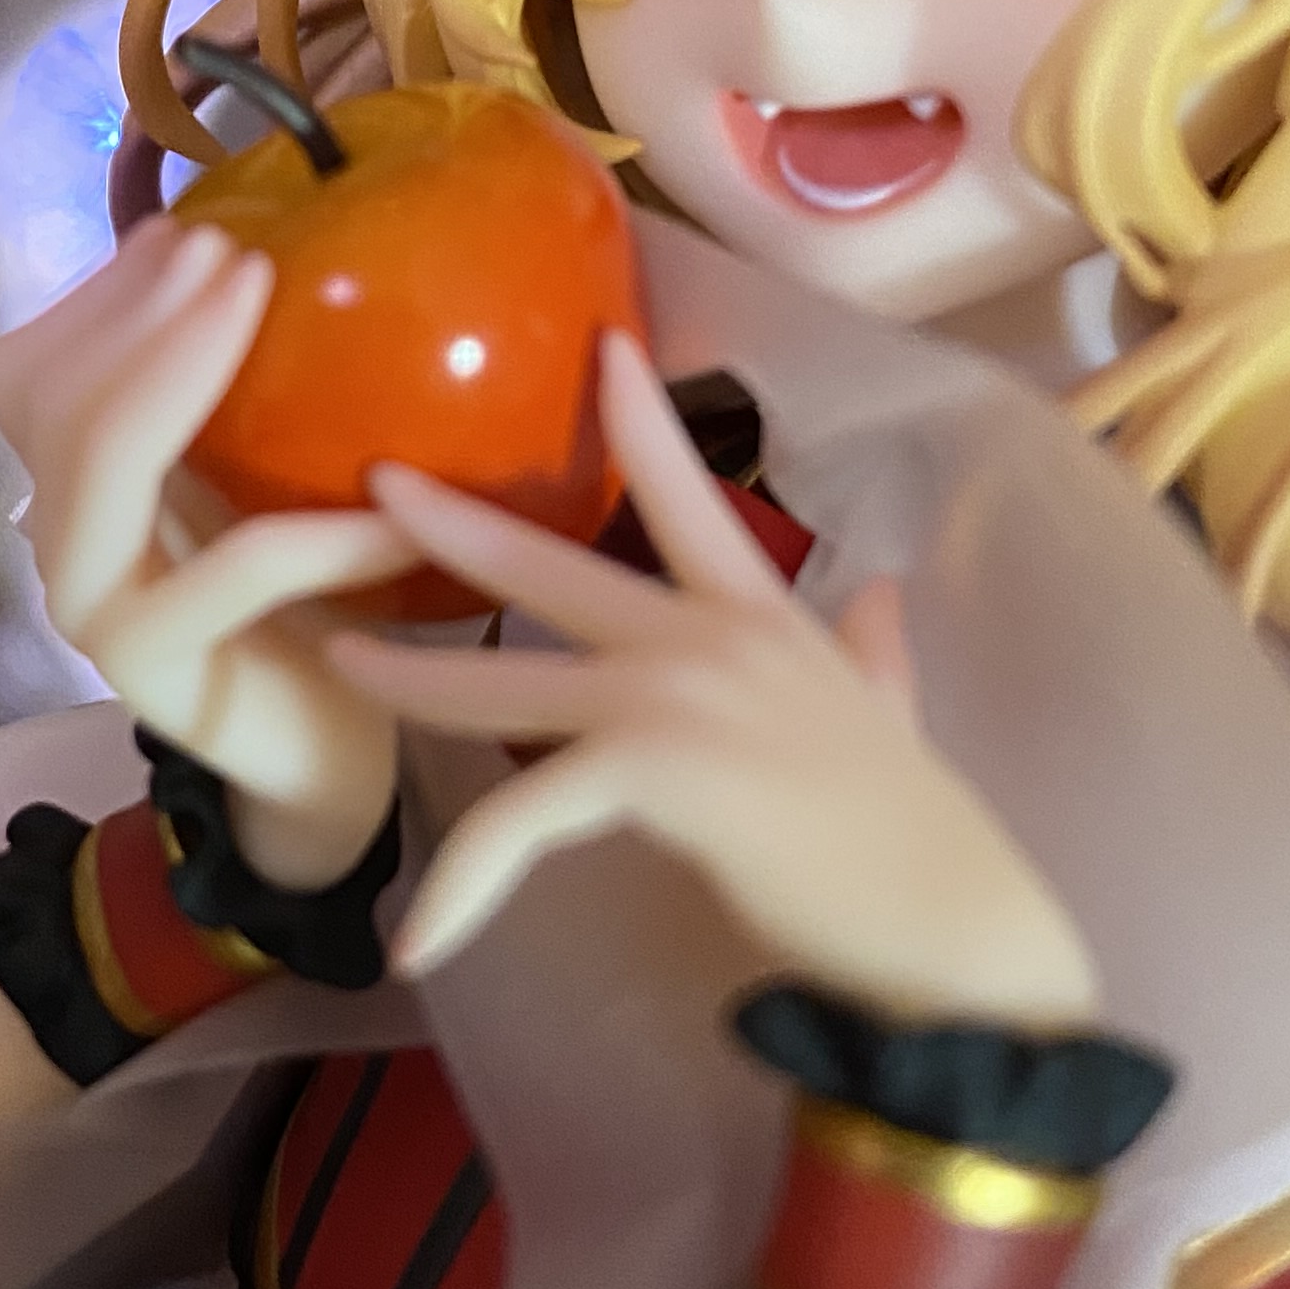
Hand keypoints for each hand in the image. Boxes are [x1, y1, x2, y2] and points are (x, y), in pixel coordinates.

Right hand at [0, 219, 404, 888]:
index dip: (93, 300)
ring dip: (179, 369)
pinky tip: (396, 505)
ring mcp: (92, 610)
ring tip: (257, 299)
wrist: (321, 754)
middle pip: (50, 404)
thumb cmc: (303, 601)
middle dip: (132, 310)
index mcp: (73, 487)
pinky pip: (235, 573)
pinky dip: (321, 530)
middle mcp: (59, 541)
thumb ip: (238, 394)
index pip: (25, 373)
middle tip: (230, 249)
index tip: (188, 232)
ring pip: (101, 468)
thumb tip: (257, 246)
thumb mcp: (263, 475)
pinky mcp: (153, 672)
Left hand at [327, 335, 1095, 1023]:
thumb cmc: (915, 843)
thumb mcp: (891, 714)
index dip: (641, 421)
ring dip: (413, 675)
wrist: (948, 927)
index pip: (690, 498)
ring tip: (341, 666)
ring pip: (505, 675)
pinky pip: (519, 817)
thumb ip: (872, 653)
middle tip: (375, 484)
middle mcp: (711, 639)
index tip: (602, 348)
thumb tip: (882, 596)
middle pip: (554, 564)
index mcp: (762, 620)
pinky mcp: (652, 769)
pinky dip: (463, 881)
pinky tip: (419, 940)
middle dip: (456, 523)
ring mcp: (678, 696)